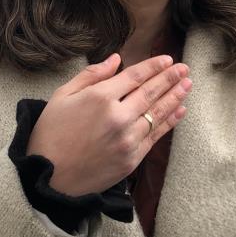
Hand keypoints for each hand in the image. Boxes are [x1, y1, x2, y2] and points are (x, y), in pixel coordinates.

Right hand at [26, 53, 191, 195]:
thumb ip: (92, 75)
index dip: (153, 66)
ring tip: (187, 84)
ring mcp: (127, 139)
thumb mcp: (63, 96)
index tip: (167, 59)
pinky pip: (156, 136)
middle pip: (151, 92)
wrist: (48, 177)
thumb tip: (116, 59)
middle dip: (170, 78)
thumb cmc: (50, 133)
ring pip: (158, 113)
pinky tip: (180, 110)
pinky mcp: (131, 159)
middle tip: (184, 68)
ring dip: (175, 96)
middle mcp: (118, 116)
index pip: (135, 76)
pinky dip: (170, 122)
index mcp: (100, 97)